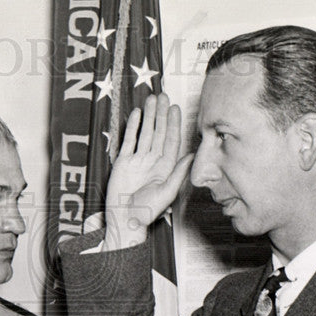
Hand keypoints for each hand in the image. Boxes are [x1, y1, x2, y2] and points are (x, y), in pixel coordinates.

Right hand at [104, 93, 192, 248]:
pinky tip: (137, 114)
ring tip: (151, 100)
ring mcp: (138, 160)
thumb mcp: (167, 192)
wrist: (124, 219)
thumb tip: (191, 156)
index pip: (171, 141)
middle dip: (161, 115)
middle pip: (159, 133)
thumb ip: (178, 173)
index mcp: (165, 168)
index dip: (173, 124)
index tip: (175, 108)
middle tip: (163, 96)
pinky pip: (130, 141)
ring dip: (148, 117)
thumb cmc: (146, 212)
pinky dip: (133, 127)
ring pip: (145, 133)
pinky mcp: (123, 162)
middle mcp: (153, 161)